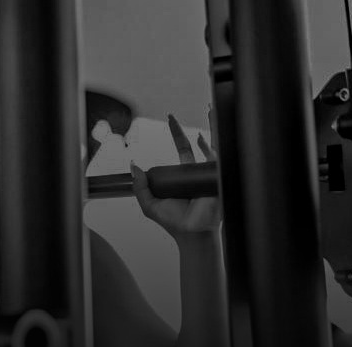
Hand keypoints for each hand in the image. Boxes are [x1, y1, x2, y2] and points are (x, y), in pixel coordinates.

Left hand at [130, 113, 221, 236]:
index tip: (170, 120)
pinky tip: (207, 134)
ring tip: (209, 109)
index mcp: (183, 175)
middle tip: (174, 115)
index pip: (183, 150)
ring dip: (211, 127)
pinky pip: (218, 158)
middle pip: (193, 145)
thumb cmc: (175, 223)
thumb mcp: (150, 205)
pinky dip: (215, 144)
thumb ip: (140, 187)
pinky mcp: (216, 178)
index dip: (177, 134)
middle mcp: (196, 172)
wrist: (191, 234)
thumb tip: (133, 166)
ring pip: (210, 146)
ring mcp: (208, 174)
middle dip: (185, 130)